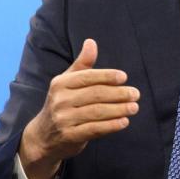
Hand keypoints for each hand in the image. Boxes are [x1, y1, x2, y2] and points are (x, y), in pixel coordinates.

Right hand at [19, 39, 140, 178]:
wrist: (44, 137)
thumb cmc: (62, 103)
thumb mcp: (68, 82)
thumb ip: (82, 64)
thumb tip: (91, 41)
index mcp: (61, 83)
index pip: (87, 77)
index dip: (106, 76)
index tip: (124, 77)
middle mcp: (60, 100)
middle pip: (95, 94)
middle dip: (118, 94)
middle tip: (135, 94)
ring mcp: (64, 119)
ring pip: (97, 112)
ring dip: (119, 109)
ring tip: (134, 107)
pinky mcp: (69, 136)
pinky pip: (94, 129)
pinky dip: (111, 126)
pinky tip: (124, 122)